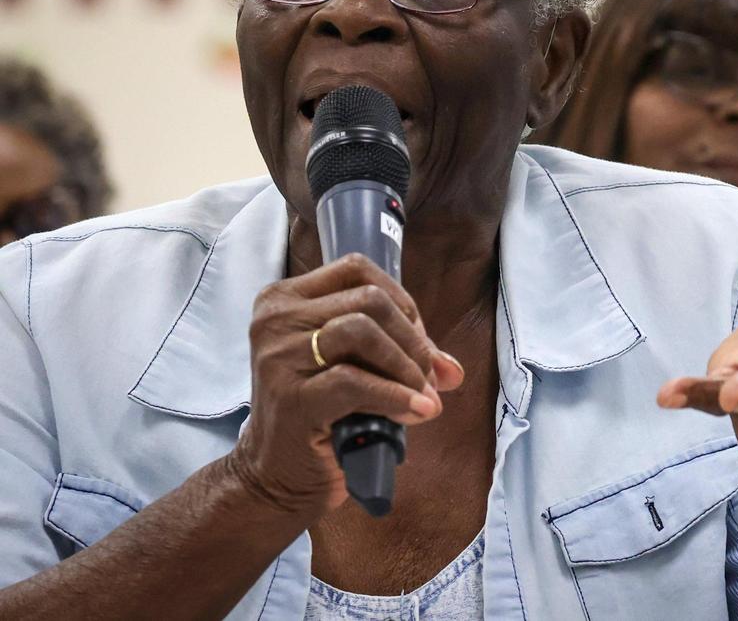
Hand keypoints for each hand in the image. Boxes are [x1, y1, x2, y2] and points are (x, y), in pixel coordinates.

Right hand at [227, 253, 464, 519]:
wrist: (275, 477)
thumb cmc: (317, 416)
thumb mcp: (354, 369)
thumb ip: (398, 354)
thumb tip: (452, 369)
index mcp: (285, 299)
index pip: (356, 268)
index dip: (401, 300)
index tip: (419, 339)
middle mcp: (276, 319)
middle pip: (368, 299)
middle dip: (412, 338)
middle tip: (428, 375)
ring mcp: (278, 357)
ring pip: (363, 331)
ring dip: (406, 365)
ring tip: (422, 395)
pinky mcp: (290, 398)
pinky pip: (355, 382)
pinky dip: (396, 396)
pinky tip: (417, 411)